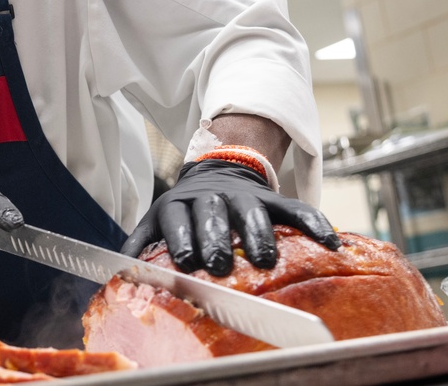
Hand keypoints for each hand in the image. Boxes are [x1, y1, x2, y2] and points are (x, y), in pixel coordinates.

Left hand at [121, 159, 339, 275]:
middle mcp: (209, 197)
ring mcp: (242, 195)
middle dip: (216, 238)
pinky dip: (313, 222)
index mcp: (178, 203)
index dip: (181, 237)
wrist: (217, 170)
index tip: (186, 259)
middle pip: (212, 213)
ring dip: (258, 233)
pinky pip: (294, 207)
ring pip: (251, 209)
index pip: (177, 218)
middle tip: (220, 264)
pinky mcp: (271, 197)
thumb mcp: (156, 221)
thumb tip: (118, 276)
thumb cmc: (184, 212)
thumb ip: (139, 246)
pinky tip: (329, 241)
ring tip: (264, 259)